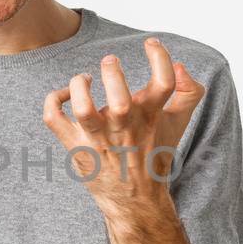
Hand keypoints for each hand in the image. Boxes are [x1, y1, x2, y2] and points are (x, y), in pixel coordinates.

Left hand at [42, 37, 205, 222]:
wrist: (135, 199)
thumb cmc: (153, 154)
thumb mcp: (177, 123)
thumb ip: (188, 93)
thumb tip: (182, 67)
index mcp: (151, 118)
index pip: (164, 84)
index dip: (160, 57)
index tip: (151, 43)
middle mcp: (125, 129)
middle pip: (120, 101)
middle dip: (113, 74)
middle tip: (110, 60)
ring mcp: (98, 140)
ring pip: (83, 111)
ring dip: (79, 87)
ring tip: (83, 79)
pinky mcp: (76, 147)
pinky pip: (54, 119)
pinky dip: (53, 100)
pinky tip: (64, 94)